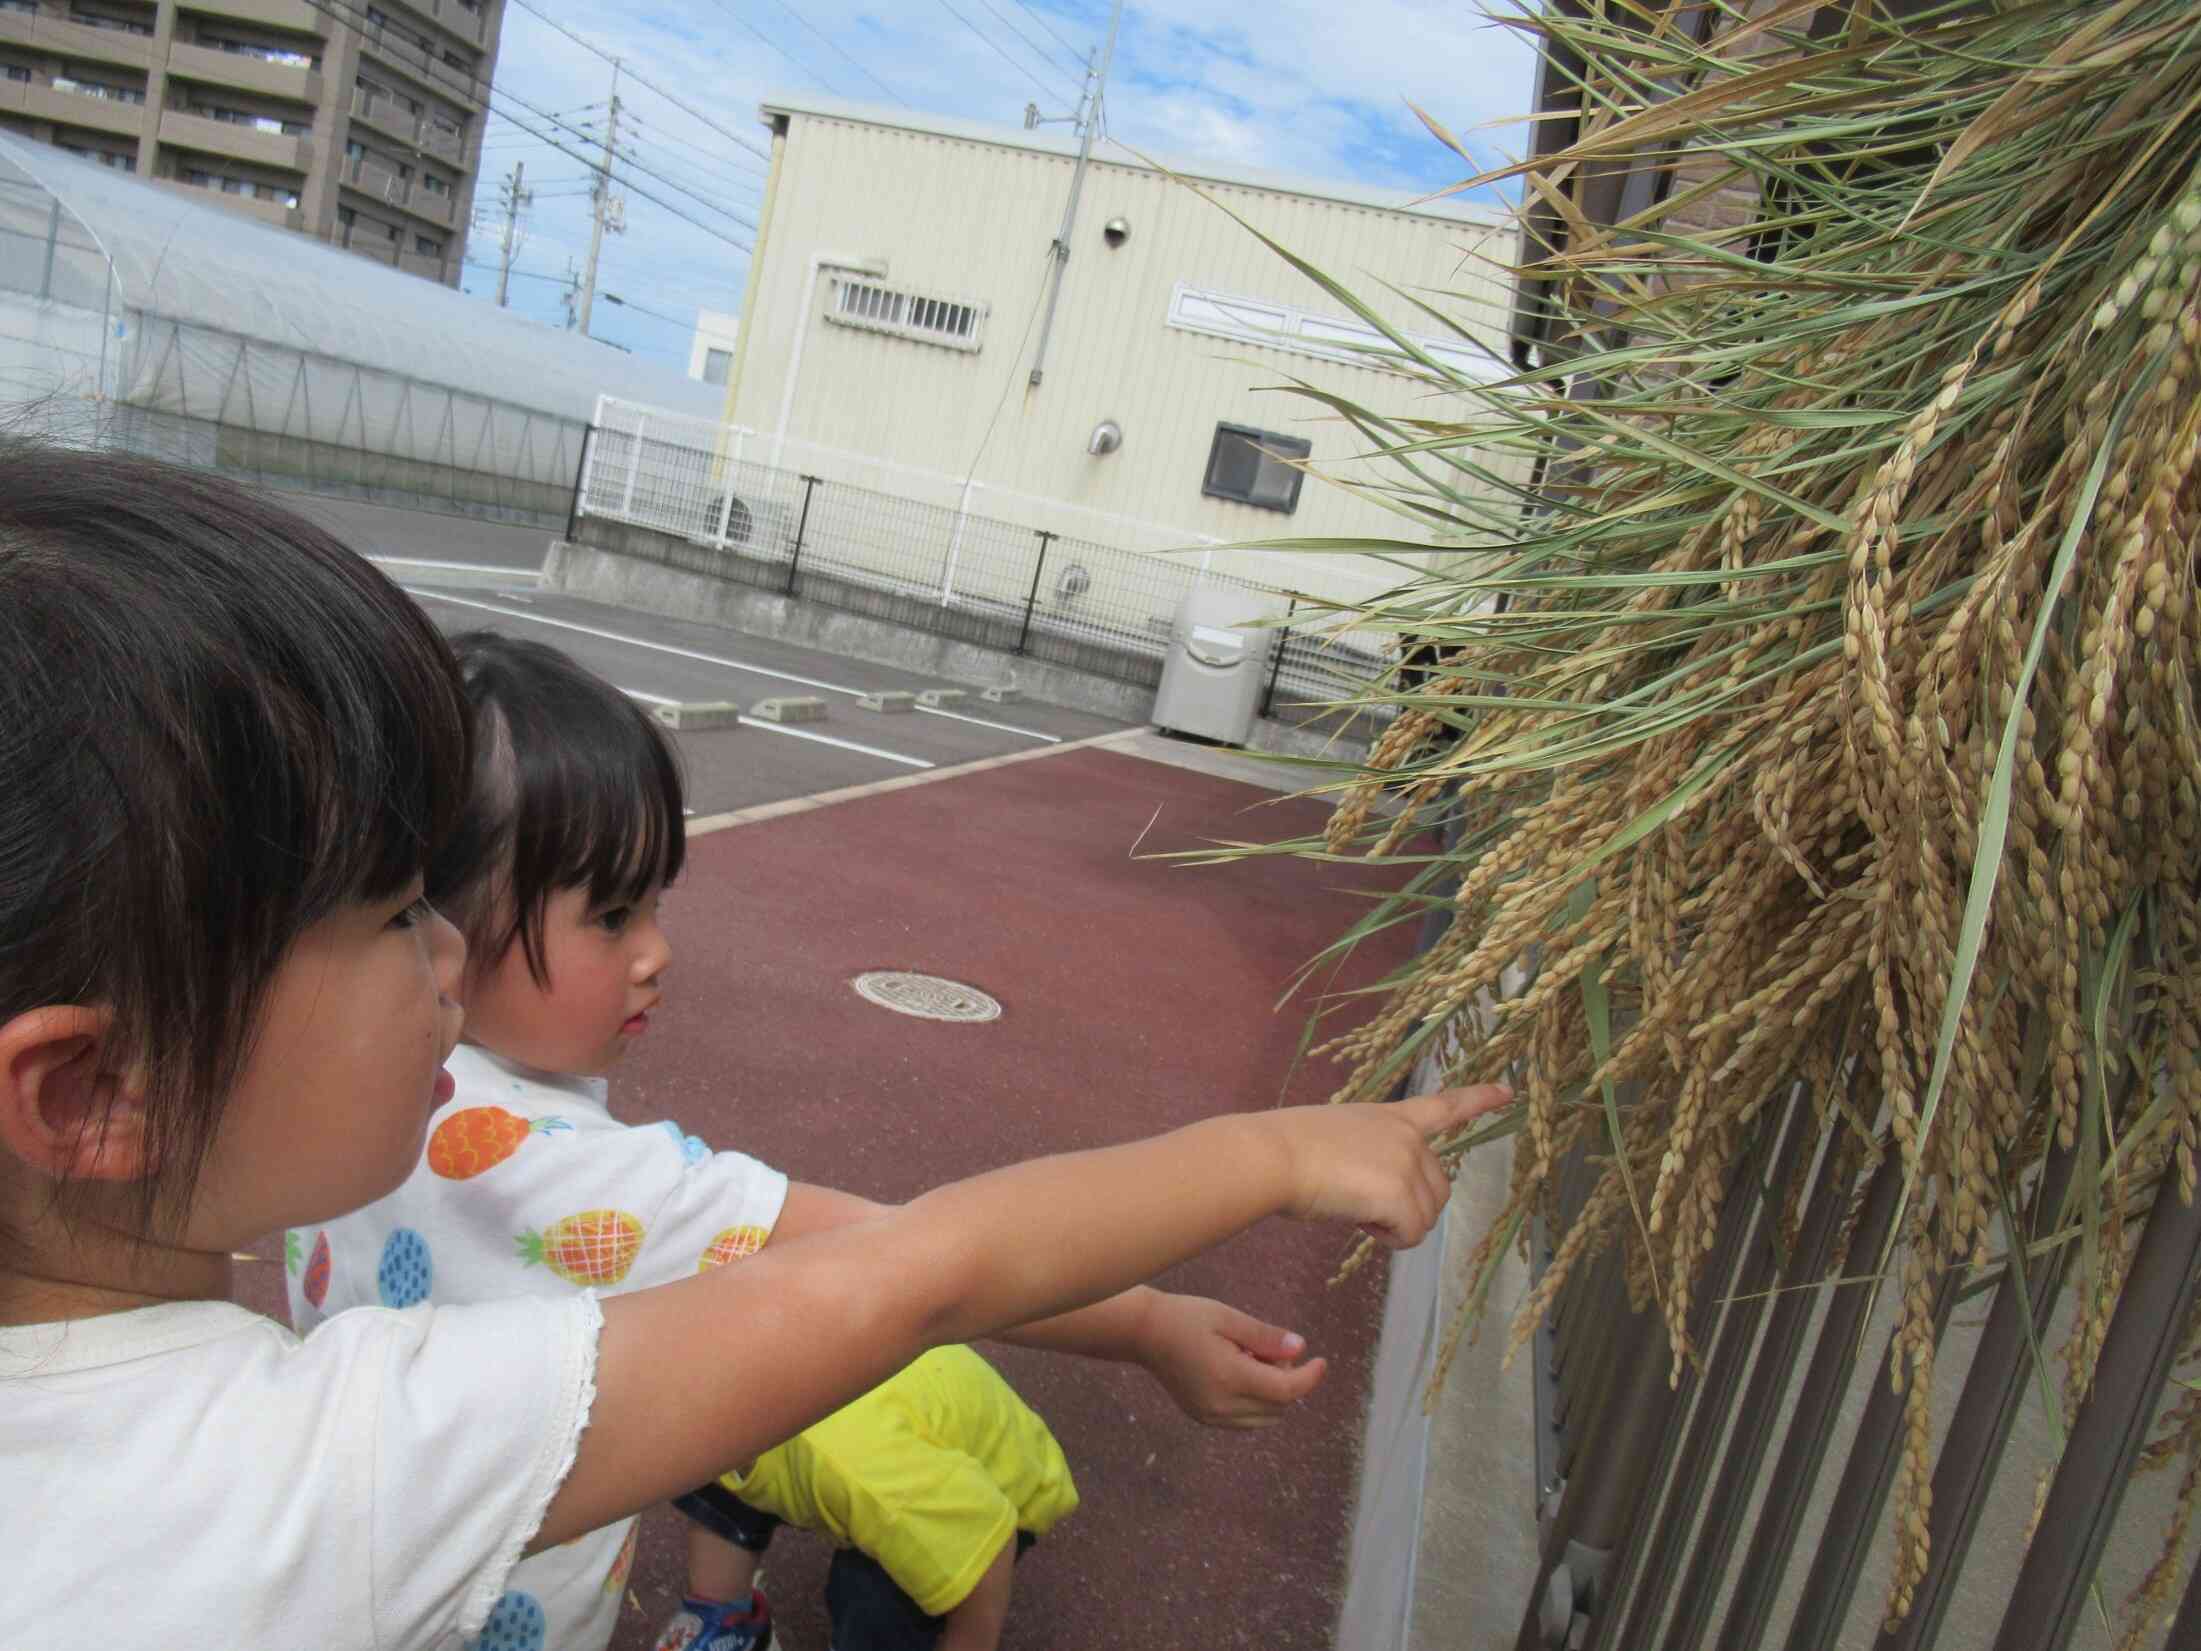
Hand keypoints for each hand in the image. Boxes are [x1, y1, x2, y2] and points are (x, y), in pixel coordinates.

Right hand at [1136, 1292, 1327, 1428]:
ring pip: (1265, 1418)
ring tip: (1250, 1360)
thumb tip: (1300, 1349)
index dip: (1310, 1377)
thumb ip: (1265, 1337)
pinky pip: (1246, 1420)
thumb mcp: (1228, 1318)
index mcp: (1229, 1377)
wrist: (1144, 1333)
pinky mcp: (1204, 1418)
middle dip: (1287, 1380)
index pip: (1286, 1390)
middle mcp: (1222, 1405)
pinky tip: (1239, 1373)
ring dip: (1272, 1394)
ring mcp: (1211, 1416)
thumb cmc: (1186, 1317)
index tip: (1321, 1361)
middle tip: (1266, 1348)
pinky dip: (1255, 1401)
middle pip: (1279, 1406)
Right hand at [1270, 1084, 1512, 1247]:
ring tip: (1353, 1208)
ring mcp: (1408, 1163)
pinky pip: (1410, 1234)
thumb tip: (1370, 1191)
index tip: (1508, 1091)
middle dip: (1409, 1208)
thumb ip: (1369, 1155)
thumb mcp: (1339, 1138)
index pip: (1444, 1106)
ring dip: (1394, 1225)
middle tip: (1363, 1205)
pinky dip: (1387, 1238)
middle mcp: (1408, 1137)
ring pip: (1425, 1217)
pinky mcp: (1401, 1194)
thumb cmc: (1288, 1148)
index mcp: (1391, 1117)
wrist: (1273, 1155)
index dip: (1478, 1100)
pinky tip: (1358, 1220)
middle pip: (1439, 1189)